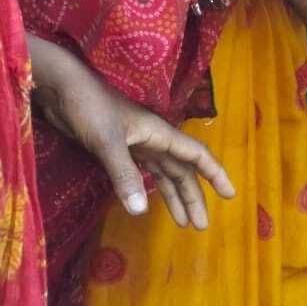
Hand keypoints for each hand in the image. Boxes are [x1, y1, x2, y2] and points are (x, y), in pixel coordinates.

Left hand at [29, 37, 233, 228]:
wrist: (65, 92)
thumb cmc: (91, 108)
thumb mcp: (108, 141)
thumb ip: (124, 175)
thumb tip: (142, 211)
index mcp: (159, 133)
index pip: (196, 154)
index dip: (215, 173)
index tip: (230, 194)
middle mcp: (154, 139)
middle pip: (183, 170)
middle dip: (194, 196)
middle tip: (202, 225)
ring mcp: (137, 145)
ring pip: (166, 173)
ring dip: (176, 196)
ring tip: (184, 223)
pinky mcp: (121, 150)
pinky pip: (147, 173)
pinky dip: (155, 189)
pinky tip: (155, 203)